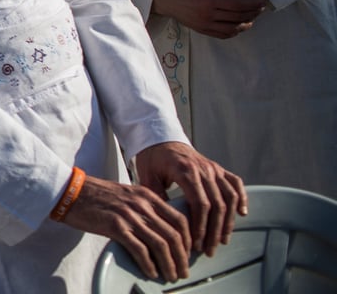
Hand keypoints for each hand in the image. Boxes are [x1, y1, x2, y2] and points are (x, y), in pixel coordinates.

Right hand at [59, 174, 191, 281]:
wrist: (70, 191)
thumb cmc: (95, 194)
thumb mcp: (126, 194)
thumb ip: (143, 207)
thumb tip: (158, 229)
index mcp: (146, 195)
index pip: (179, 219)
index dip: (188, 240)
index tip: (188, 253)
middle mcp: (141, 204)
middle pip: (173, 234)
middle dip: (182, 257)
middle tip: (182, 270)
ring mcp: (129, 215)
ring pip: (160, 244)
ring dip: (169, 264)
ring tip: (170, 275)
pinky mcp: (115, 226)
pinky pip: (140, 250)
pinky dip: (148, 264)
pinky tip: (150, 272)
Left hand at [135, 141, 246, 257]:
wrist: (160, 138)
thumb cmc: (151, 158)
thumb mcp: (146, 175)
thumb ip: (155, 196)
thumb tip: (164, 221)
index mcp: (185, 170)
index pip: (200, 203)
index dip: (201, 226)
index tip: (197, 243)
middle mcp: (203, 168)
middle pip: (217, 204)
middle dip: (214, 231)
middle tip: (209, 250)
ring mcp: (213, 168)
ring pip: (229, 197)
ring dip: (228, 221)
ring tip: (222, 240)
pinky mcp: (218, 168)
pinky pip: (235, 183)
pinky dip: (241, 198)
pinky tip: (241, 214)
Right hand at [151, 0, 263, 37]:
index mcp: (210, 0)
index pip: (238, 6)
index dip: (252, 5)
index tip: (261, 3)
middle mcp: (208, 14)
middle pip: (237, 18)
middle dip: (252, 14)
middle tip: (259, 10)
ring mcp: (205, 24)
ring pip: (232, 29)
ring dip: (244, 25)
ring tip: (251, 19)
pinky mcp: (202, 29)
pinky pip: (222, 34)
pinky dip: (233, 32)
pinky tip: (237, 26)